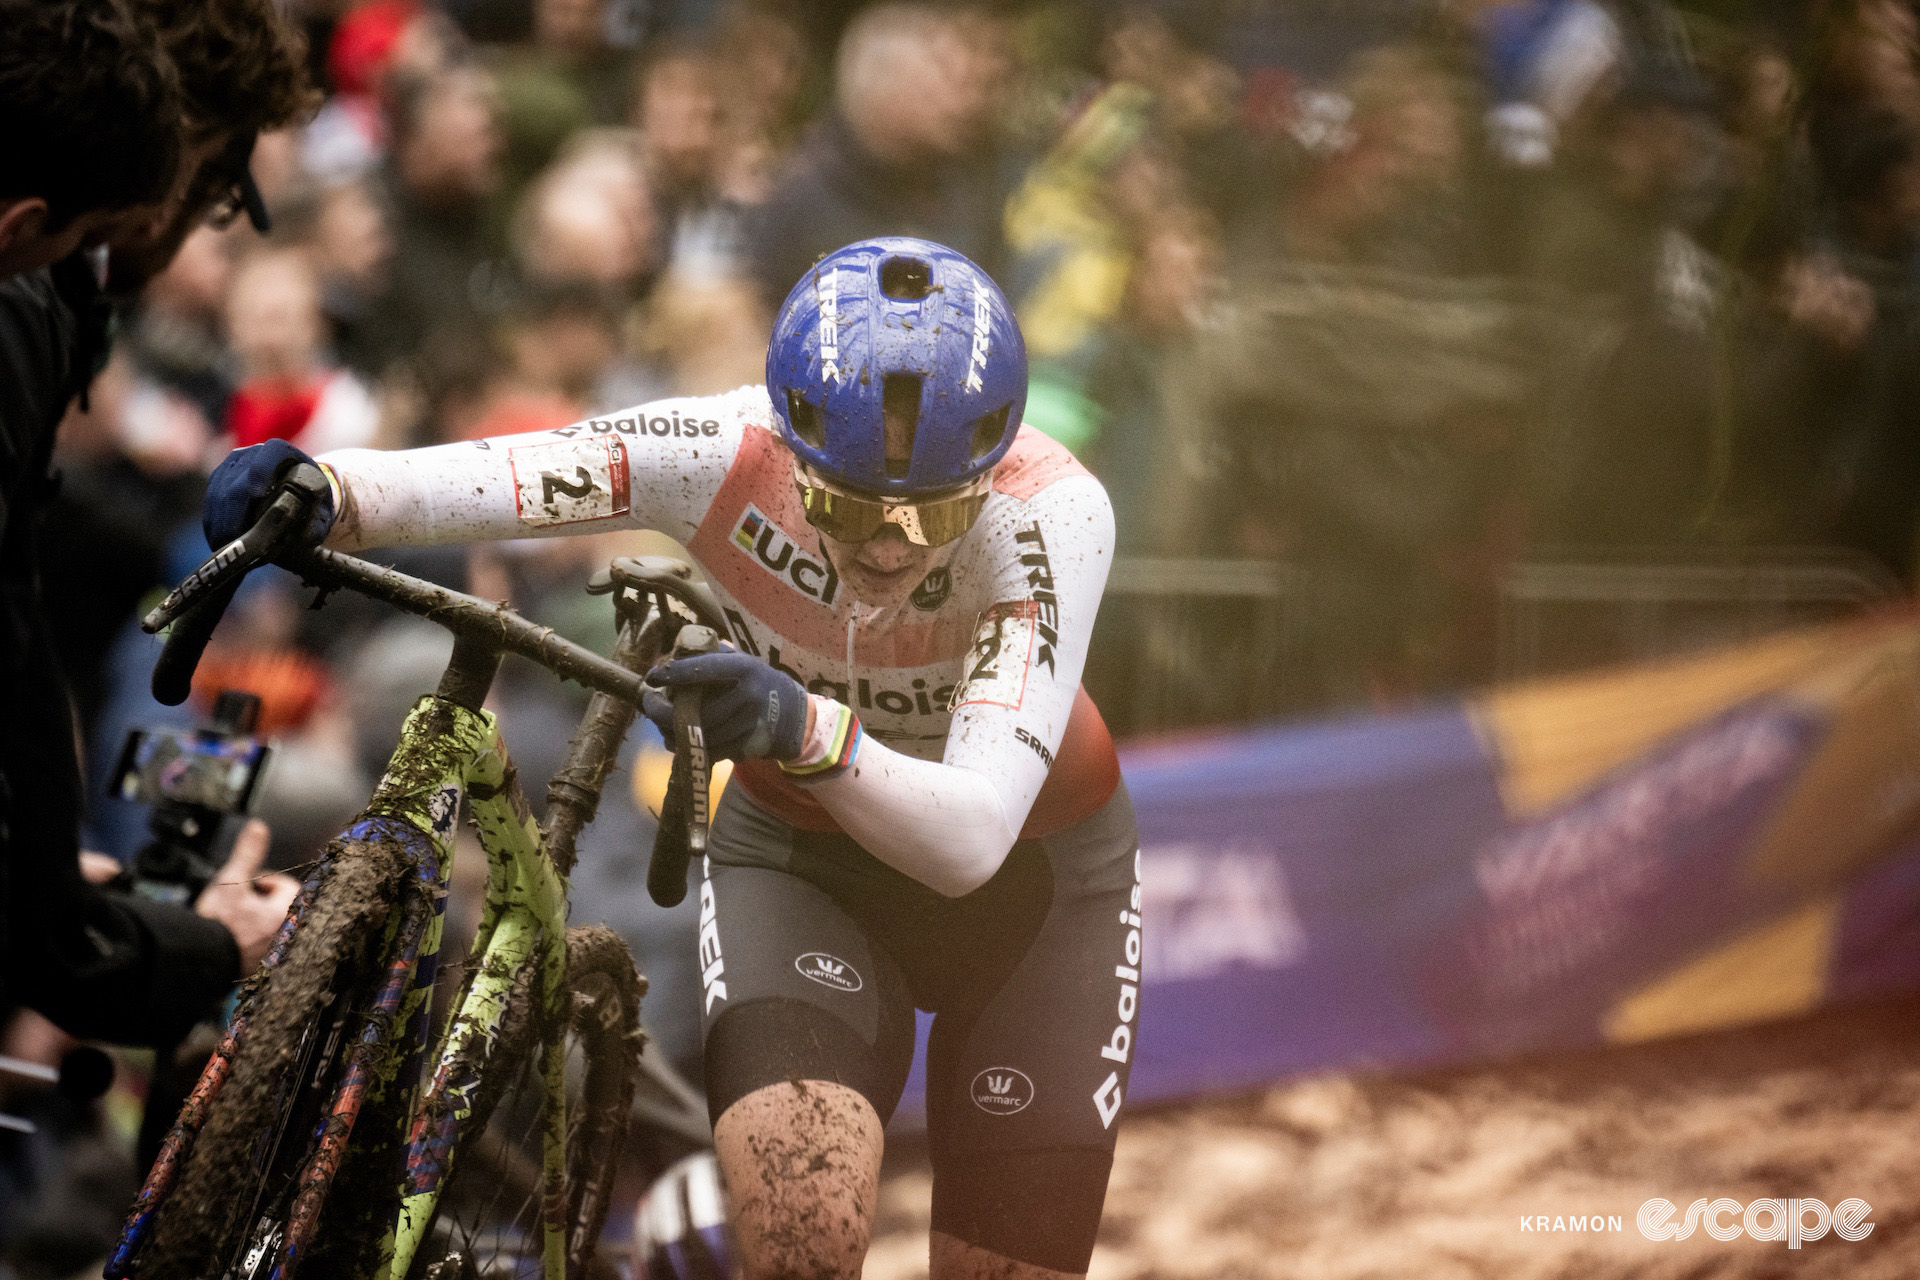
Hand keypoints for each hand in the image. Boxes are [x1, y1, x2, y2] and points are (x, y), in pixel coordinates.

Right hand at [193, 820, 299, 974]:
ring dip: (257, 920)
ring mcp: (274, 954)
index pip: (288, 888)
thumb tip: (258, 828)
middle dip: (263, 901)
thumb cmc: (216, 924)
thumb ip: (248, 853)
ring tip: (234, 920)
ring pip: (273, 927)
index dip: (266, 881)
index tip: (248, 884)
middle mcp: (286, 936)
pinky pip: (263, 948)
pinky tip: (232, 939)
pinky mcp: (260, 968)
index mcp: (287, 915)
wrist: (197, 961)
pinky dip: (252, 941)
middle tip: (239, 902)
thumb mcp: (232, 880)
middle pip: (282, 908)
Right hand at [204, 439, 336, 549]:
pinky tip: (219, 542)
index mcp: (281, 452)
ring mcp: (231, 465)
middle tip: (236, 540)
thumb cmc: (311, 501)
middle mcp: (252, 453)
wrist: (297, 489)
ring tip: (227, 547)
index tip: (257, 496)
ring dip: (221, 523)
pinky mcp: (218, 478)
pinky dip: (214, 523)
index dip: (260, 476)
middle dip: (235, 515)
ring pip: (218, 494)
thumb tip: (304, 536)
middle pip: (237, 484)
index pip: (266, 460)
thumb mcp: (320, 510)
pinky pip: (210, 501)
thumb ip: (315, 522)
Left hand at [643, 650, 810, 761]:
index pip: (703, 670)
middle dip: (665, 712)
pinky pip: (711, 751)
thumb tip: (668, 661)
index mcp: (744, 668)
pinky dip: (690, 747)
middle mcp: (749, 696)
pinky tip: (677, 739)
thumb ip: (709, 657)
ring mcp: (749, 724)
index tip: (652, 677)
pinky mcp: (747, 745)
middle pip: (698, 712)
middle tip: (648, 704)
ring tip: (659, 724)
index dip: (674, 673)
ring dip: (673, 732)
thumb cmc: (755, 680)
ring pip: (702, 735)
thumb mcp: (739, 661)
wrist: (791, 711)